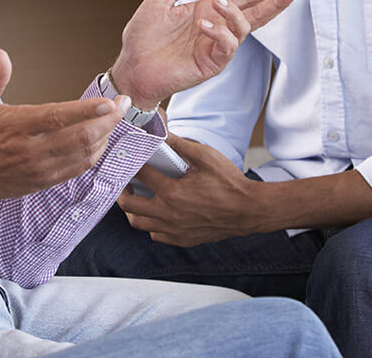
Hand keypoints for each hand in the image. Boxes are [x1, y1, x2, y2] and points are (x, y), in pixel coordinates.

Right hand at [0, 49, 128, 208]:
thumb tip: (1, 55)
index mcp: (16, 127)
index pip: (57, 118)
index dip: (85, 111)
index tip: (109, 101)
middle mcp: (31, 150)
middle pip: (80, 138)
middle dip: (108, 120)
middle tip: (124, 104)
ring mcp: (40, 169)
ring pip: (84, 155)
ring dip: (106, 136)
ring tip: (115, 117)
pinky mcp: (45, 181)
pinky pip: (78, 169)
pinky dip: (95, 153)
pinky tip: (101, 138)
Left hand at [112, 0, 298, 108]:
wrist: (132, 67)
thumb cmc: (143, 38)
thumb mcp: (160, 2)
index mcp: (208, 11)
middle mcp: (217, 28)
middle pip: (254, 13)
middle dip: (274, 1)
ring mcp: (215, 47)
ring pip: (242, 28)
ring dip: (235, 13)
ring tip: (218, 1)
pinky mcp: (210, 64)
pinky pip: (226, 48)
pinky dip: (220, 34)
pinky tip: (206, 25)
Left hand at [117, 133, 257, 246]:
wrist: (249, 210)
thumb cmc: (229, 183)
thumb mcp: (205, 157)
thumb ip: (180, 144)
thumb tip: (161, 132)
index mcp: (172, 192)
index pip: (140, 175)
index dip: (131, 163)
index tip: (128, 157)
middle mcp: (169, 214)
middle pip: (129, 204)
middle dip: (123, 189)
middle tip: (127, 180)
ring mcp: (174, 229)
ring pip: (139, 223)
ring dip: (133, 209)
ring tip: (138, 196)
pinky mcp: (182, 239)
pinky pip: (155, 234)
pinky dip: (151, 224)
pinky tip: (157, 212)